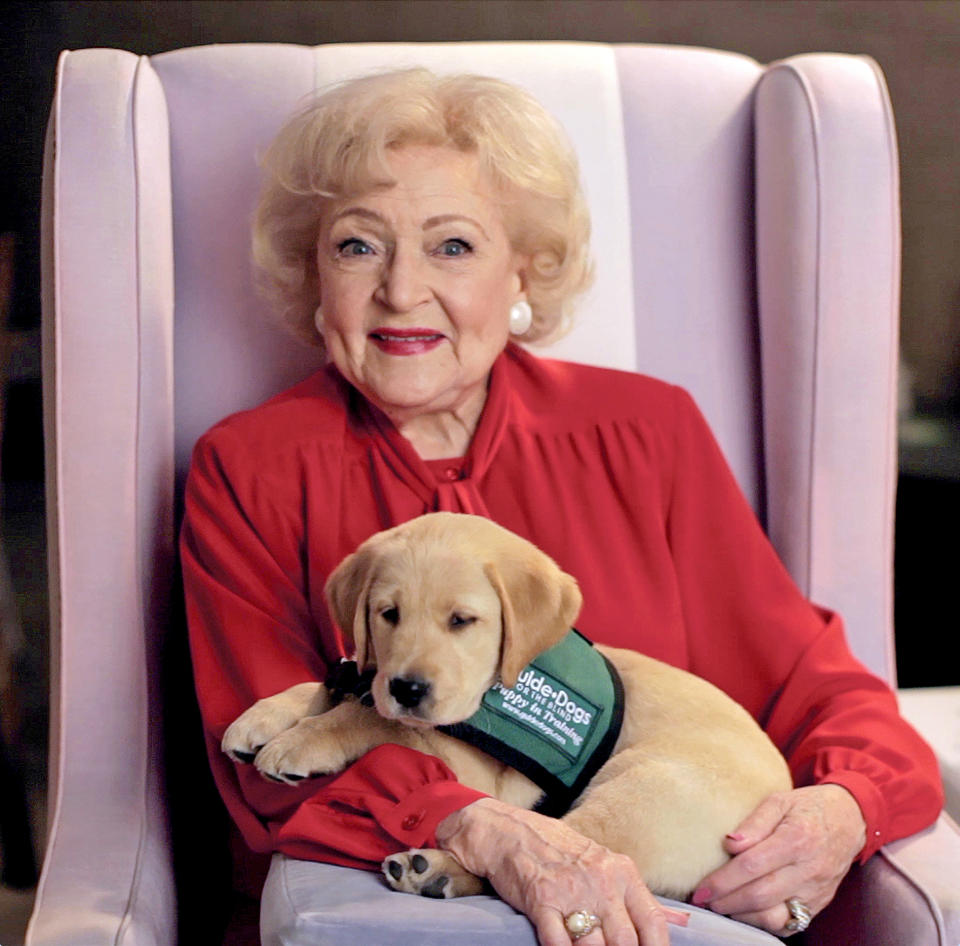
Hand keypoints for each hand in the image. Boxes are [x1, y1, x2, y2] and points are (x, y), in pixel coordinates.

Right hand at [436, 797, 688, 945]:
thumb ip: (641, 898)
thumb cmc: (562, 851)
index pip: (654, 923)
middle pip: (625, 941)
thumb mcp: (608, 864)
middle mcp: (601, 881)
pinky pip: (558, 941)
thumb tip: (684, 922)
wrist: (510, 832)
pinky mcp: (541, 900)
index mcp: (622, 872)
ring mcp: (570, 891)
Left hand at [692, 785, 866, 934]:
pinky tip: (746, 913)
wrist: (850, 820)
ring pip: (775, 915)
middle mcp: (809, 869)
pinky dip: (765, 923)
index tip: (702, 887)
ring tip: (721, 907)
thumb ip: (754, 822)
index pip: (752, 865)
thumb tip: (729, 844)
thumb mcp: (779, 800)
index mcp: (796, 839)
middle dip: (727, 901)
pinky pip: (791, 923)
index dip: (723, 880)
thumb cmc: (808, 807)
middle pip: (761, 895)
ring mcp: (817, 890)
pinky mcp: (820, 903)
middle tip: (704, 900)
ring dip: (743, 916)